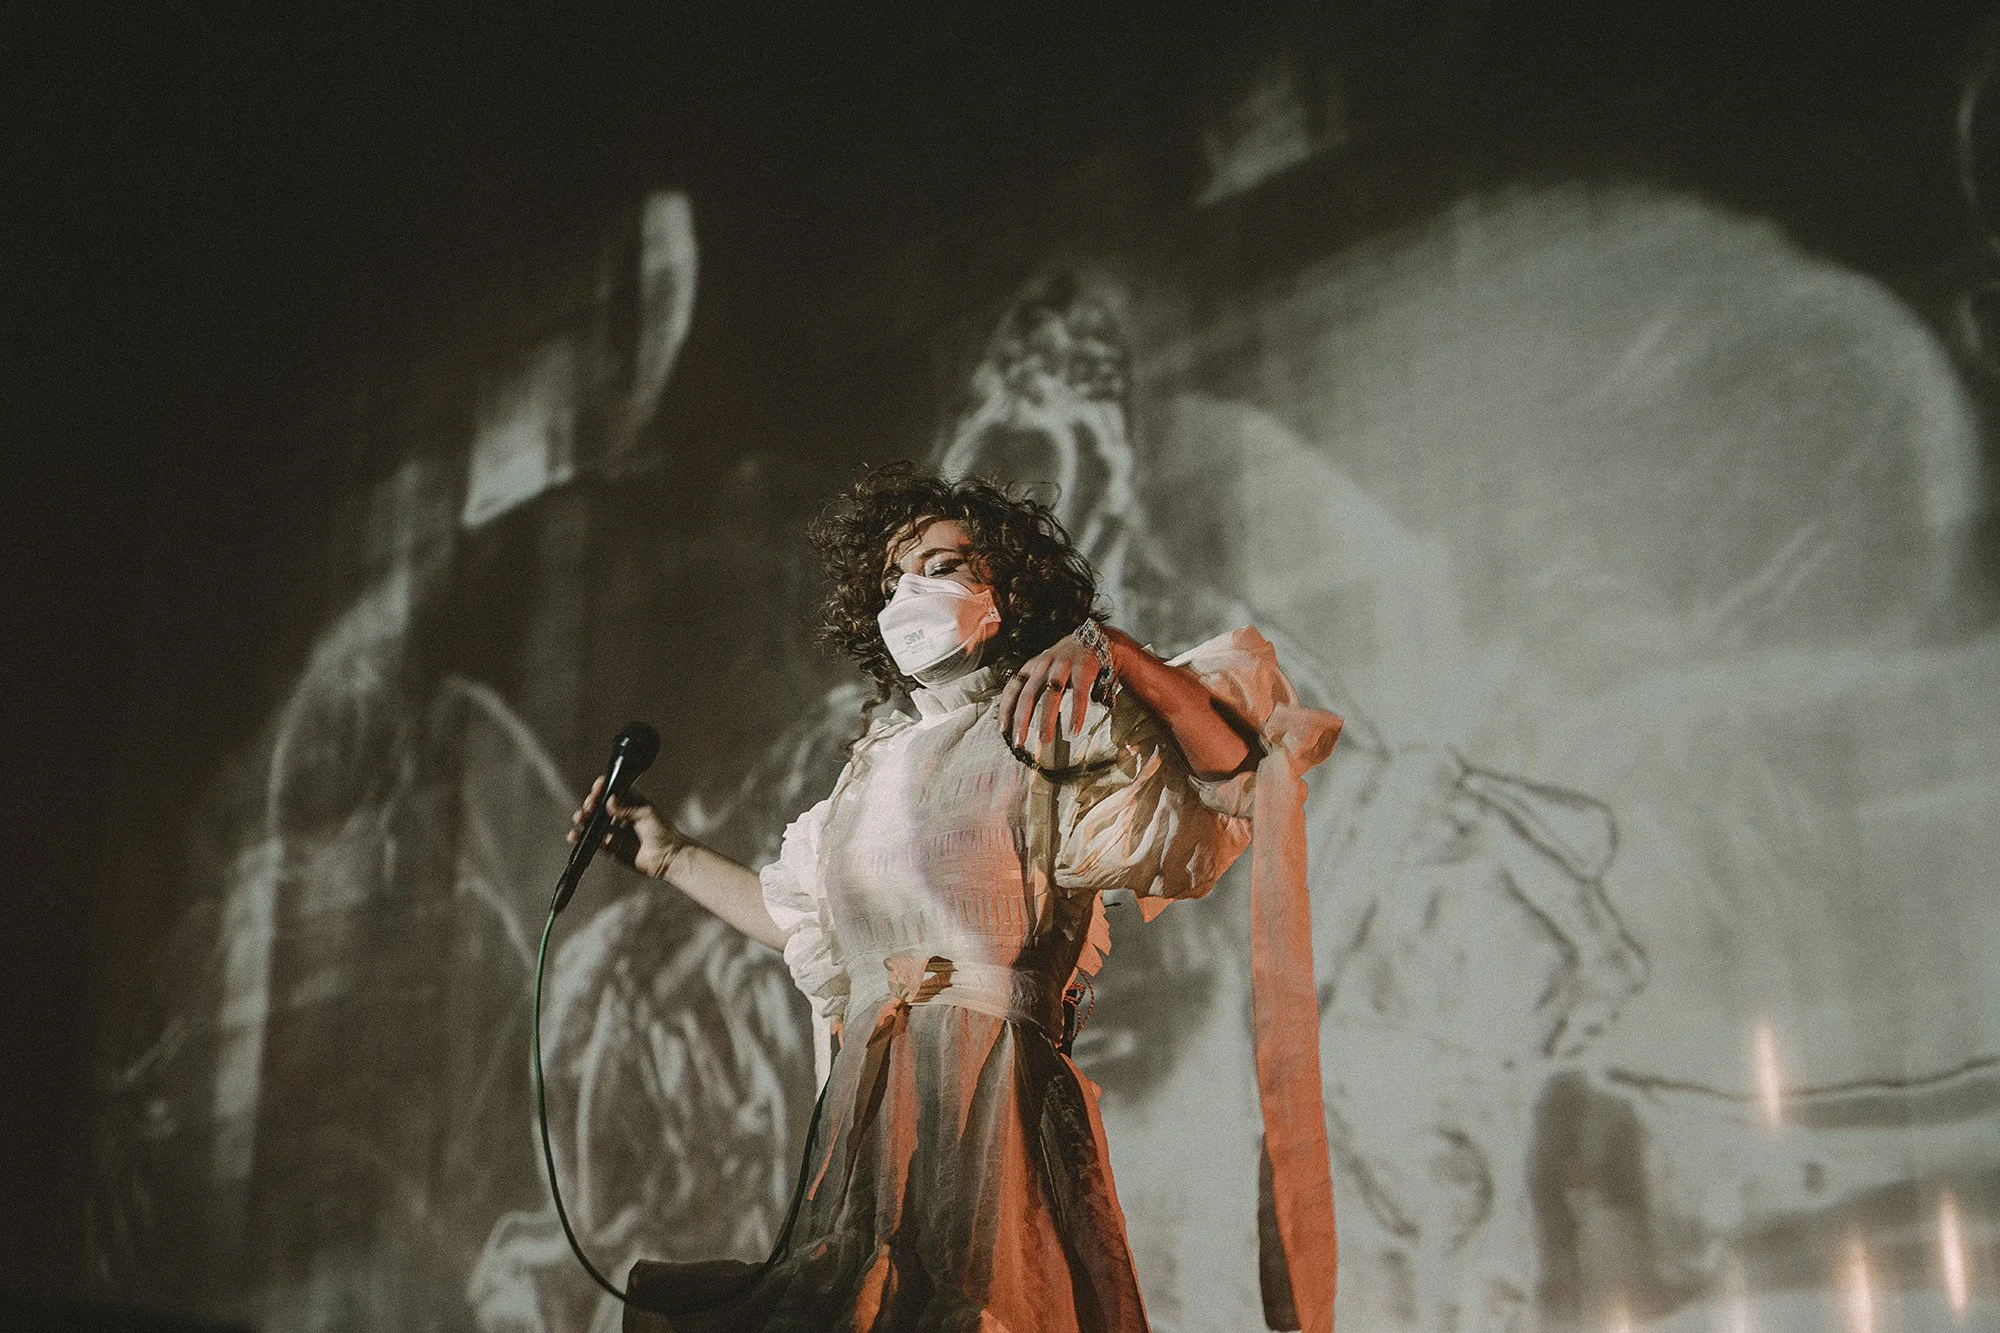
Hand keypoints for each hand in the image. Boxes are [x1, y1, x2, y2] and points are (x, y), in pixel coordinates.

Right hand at [567, 775, 685, 879]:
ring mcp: (617, 833)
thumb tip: (610, 800)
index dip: (603, 790)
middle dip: (591, 805)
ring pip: (596, 825)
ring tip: (580, 818)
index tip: (596, 790)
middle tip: (588, 806)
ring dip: (585, 821)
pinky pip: (596, 843)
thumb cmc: (664, 833)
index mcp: (632, 804)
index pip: (613, 793)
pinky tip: (577, 835)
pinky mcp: (613, 849)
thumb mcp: (646, 814)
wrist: (669, 857)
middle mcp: (622, 817)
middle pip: (600, 808)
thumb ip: (626, 808)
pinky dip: (585, 839)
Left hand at [998, 626, 1118, 750]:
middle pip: (1028, 694)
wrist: (1096, 639)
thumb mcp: (1045, 669)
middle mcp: (1044, 665)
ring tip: (1045, 739)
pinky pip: (1079, 694)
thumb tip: (1020, 718)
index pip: (1013, 688)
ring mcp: (1064, 665)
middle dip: (1021, 720)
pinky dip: (1076, 713)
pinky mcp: (1083, 669)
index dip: (1006, 709)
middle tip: (1019, 741)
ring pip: (1051, 695)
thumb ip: (1034, 688)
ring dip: (1046, 720)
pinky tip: (1074, 728)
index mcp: (1032, 666)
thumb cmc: (1067, 661)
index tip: (1003, 729)